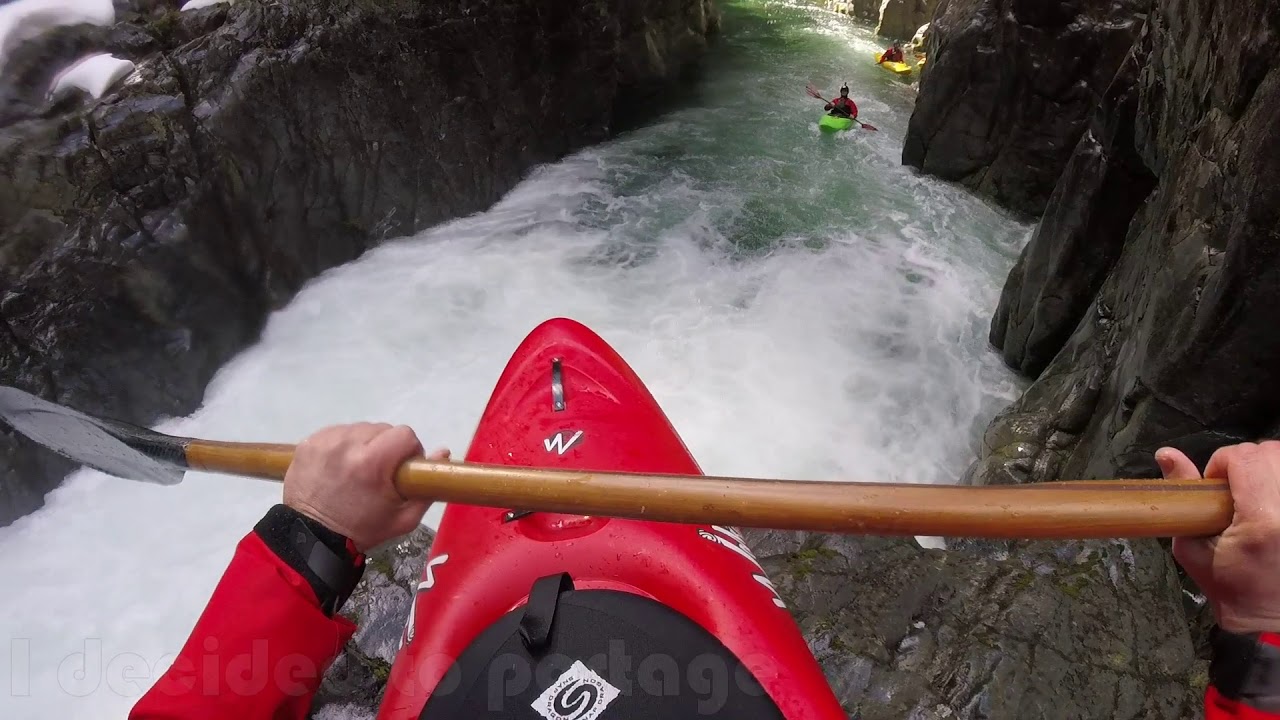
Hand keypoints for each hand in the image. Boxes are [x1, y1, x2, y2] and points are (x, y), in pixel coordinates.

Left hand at [283, 423, 449, 551]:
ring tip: (356, 470)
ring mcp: (324, 441)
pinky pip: (337, 433)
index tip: (401, 469)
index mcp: (372, 461)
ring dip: (364, 444)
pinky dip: (343, 445)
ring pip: (359, 429)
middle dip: (385, 448)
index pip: (404, 434)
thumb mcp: (404, 518)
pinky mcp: (308, 442)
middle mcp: (347, 444)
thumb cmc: (362, 529)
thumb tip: (443, 451)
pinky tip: (339, 466)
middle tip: (379, 473)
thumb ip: (428, 487)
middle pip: (382, 429)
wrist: (312, 537)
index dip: (409, 450)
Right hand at [1158, 441, 1279, 633]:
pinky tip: (1270, 504)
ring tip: (1257, 497)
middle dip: (1246, 464)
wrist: (1275, 623)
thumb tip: (1166, 454)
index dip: (1221, 465)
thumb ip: (1181, 499)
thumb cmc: (1232, 592)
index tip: (1214, 488)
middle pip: (1271, 452)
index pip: (1245, 457)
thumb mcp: (1194, 551)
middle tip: (1235, 492)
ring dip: (1268, 470)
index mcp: (1264, 520)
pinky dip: (1277, 484)